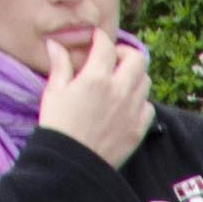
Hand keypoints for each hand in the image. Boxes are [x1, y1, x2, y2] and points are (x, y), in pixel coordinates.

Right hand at [35, 31, 151, 170]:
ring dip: (134, 76)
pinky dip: (140, 101)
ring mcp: (133, 110)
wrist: (72, 163)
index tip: (97, 38)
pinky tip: (126, 104)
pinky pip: (149, 106)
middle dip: (125, 53)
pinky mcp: (139, 128)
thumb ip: (60, 65)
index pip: (106, 45)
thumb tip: (55, 43)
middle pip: (137, 58)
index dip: (101, 38)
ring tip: (119, 81)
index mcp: (96, 78)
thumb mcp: (54, 92)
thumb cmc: (58, 126)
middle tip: (113, 59)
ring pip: (146, 81)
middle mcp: (119, 90)